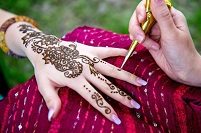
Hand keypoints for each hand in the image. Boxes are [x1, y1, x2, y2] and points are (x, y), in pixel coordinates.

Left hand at [19, 24, 146, 124]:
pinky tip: (130, 53)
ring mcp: (89, 58)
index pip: (93, 97)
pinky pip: (107, 50)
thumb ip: (51, 100)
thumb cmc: (44, 68)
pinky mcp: (90, 49)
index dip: (106, 109)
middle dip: (122, 97)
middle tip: (136, 105)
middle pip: (107, 85)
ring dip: (127, 76)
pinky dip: (118, 51)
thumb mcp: (43, 85)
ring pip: (111, 69)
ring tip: (141, 82)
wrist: (44, 47)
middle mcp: (85, 68)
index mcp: (74, 79)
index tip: (117, 119)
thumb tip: (53, 117)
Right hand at [128, 0, 200, 83]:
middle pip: (140, 14)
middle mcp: (161, 21)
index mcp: (170, 15)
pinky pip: (138, 36)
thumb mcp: (171, 33)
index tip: (142, 19)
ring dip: (138, 35)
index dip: (142, 10)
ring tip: (148, 46)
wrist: (184, 72)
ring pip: (137, 25)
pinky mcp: (150, 40)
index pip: (151, 4)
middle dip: (137, 25)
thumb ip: (162, 15)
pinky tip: (150, 48)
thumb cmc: (182, 53)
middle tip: (141, 38)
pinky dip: (139, 41)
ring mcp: (155, 31)